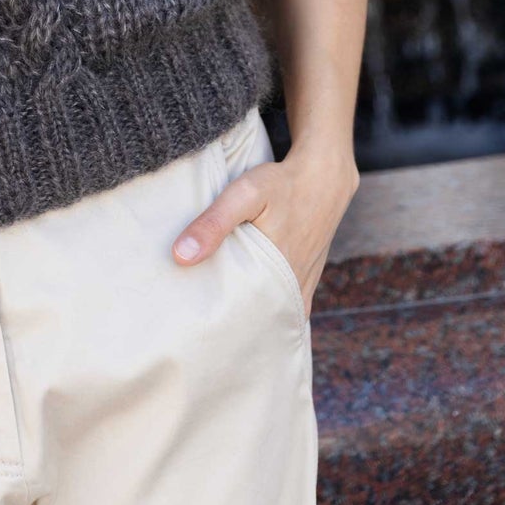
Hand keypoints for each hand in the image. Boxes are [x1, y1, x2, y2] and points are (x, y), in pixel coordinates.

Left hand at [170, 144, 359, 317]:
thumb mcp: (244, 194)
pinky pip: (287, 304)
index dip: (220, 325)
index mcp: (278, 277)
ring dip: (252, 316)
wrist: (324, 175)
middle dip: (233, 325)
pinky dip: (270, 307)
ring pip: (274, 313)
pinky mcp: (308, 278)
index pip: (245, 319)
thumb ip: (213, 223)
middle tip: (202, 328)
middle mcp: (294, 289)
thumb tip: (180, 257)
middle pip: (258, 319)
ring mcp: (303, 285)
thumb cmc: (282, 183)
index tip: (195, 329)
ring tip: (221, 320)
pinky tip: (250, 306)